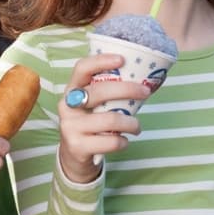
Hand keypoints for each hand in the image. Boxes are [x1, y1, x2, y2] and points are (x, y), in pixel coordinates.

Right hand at [57, 53, 149, 182]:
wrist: (74, 155)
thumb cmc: (92, 124)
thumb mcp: (94, 106)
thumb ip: (109, 93)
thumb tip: (146, 82)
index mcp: (72, 90)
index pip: (81, 68)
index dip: (100, 61)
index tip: (122, 59)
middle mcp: (67, 106)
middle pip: (99, 92)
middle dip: (127, 90)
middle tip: (145, 93)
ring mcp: (70, 126)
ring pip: (110, 119)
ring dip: (131, 123)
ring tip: (136, 127)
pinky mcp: (77, 146)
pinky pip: (110, 141)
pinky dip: (123, 142)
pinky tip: (123, 141)